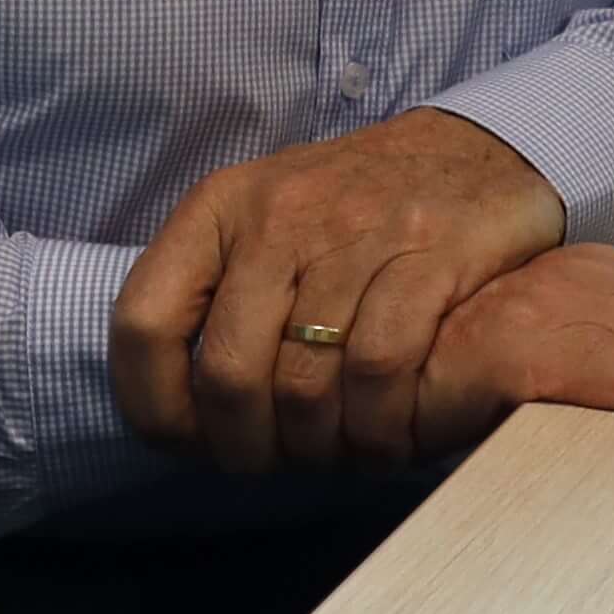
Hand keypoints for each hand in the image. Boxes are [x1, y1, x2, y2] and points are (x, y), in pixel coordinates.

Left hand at [111, 109, 568, 476]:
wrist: (470, 151)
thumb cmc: (351, 207)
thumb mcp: (262, 222)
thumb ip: (215, 297)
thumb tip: (176, 411)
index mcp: (219, 209)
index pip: (143, 321)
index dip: (153, 403)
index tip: (184, 443)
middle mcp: (276, 216)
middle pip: (228, 372)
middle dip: (247, 446)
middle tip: (277, 462)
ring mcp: (354, 232)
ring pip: (305, 384)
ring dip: (318, 446)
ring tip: (336, 453)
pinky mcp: (430, 253)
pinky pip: (380, 370)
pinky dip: (379, 427)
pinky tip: (389, 438)